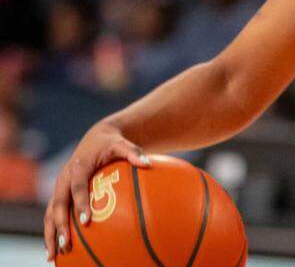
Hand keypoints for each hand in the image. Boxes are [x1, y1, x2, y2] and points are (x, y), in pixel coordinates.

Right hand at [44, 121, 149, 260]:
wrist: (96, 138)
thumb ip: (133, 152)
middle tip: (66, 244)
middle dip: (60, 225)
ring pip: (50, 213)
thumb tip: (147, 163)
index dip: (81, 203)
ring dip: (50, 234)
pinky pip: (52, 214)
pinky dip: (51, 231)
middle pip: (59, 204)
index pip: (78, 187)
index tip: (86, 221)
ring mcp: (59, 187)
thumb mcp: (122, 144)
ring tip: (53, 256)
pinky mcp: (59, 194)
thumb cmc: (111, 143)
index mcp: (78, 166)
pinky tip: (54, 250)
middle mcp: (64, 178)